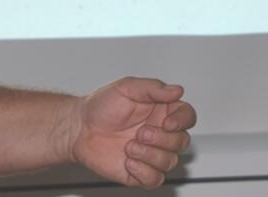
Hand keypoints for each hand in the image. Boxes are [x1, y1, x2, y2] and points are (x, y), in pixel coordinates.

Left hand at [66, 77, 195, 188]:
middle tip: (140, 133)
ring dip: (150, 154)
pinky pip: (155, 179)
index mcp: (161, 110)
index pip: (188, 116)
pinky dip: (143, 171)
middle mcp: (160, 133)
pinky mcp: (140, 173)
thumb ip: (153, 88)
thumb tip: (177, 91)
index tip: (167, 122)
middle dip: (162, 139)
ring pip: (170, 162)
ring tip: (129, 146)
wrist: (80, 128)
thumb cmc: (101, 106)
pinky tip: (128, 161)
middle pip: (182, 142)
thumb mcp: (127, 88)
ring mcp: (151, 154)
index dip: (182, 121)